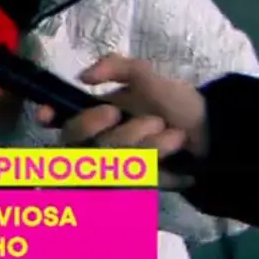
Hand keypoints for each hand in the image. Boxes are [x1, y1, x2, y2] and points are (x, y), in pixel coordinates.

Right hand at [35, 54, 207, 188]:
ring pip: (111, 165)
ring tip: (175, 136)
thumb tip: (82, 77)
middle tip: (153, 120)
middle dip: (121, 133)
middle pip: (83, 147)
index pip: (58, 120)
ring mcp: (113, 170)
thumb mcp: (147, 75)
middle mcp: (96, 144)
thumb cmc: (174, 103)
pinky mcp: (132, 192)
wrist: (211, 135)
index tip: (47, 115)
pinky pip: (134, 184)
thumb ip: (116, 67)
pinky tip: (176, 161)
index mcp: (94, 116)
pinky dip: (161, 169)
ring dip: (150, 148)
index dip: (47, 119)